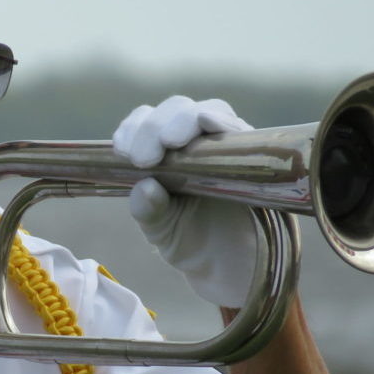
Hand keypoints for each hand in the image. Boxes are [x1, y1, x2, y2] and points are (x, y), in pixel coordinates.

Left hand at [112, 96, 258, 307]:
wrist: (230, 264)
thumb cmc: (188, 237)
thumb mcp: (160, 229)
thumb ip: (148, 210)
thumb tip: (145, 187)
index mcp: (162, 149)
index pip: (145, 120)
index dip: (134, 128)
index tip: (122, 151)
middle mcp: (192, 139)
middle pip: (174, 109)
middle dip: (154, 127)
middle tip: (144, 158)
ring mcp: (223, 142)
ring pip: (204, 111)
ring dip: (185, 120)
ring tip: (171, 141)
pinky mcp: (251, 152)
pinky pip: (238, 128)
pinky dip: (222, 121)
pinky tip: (210, 125)